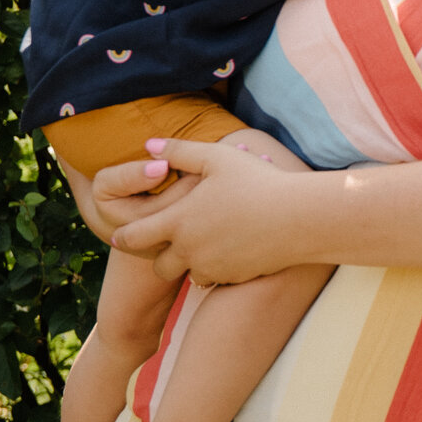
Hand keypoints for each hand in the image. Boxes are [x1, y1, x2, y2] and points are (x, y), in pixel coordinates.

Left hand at [100, 137, 309, 285]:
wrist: (300, 218)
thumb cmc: (258, 182)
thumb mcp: (218, 157)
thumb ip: (179, 151)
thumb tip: (148, 143)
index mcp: (178, 220)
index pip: (133, 236)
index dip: (124, 235)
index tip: (121, 232)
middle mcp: (189, 250)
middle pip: (158, 266)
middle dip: (160, 255)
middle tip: (169, 241)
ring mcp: (212, 267)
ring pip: (187, 274)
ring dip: (190, 263)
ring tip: (204, 244)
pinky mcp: (233, 277)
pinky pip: (214, 278)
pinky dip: (216, 268)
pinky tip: (230, 249)